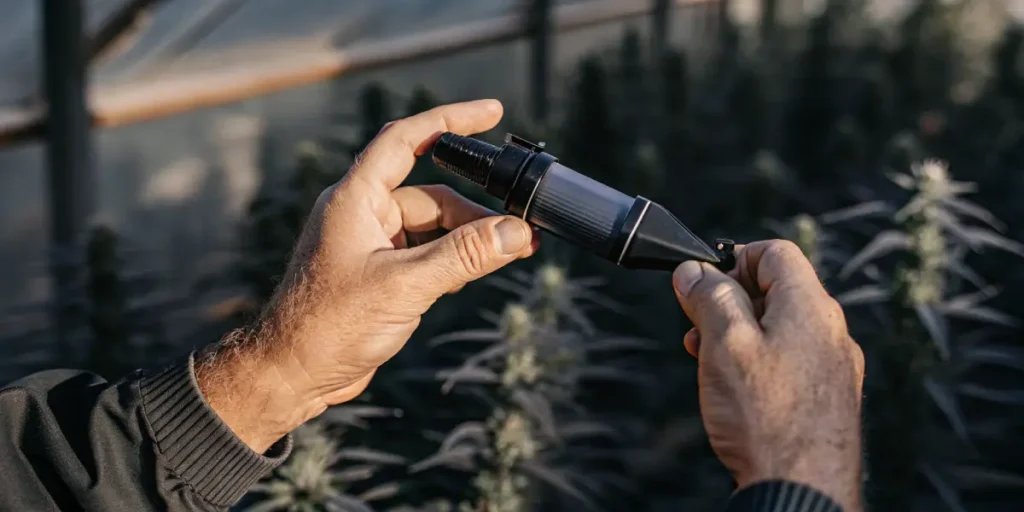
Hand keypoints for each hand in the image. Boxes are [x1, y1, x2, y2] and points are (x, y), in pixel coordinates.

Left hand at [196, 100, 537, 452]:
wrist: (292, 375)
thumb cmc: (329, 326)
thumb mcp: (405, 286)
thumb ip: (463, 256)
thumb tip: (517, 233)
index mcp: (356, 199)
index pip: (407, 139)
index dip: (450, 120)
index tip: (491, 112)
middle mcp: (362, 214)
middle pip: (431, 195)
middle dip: (475, 211)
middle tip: (519, 232)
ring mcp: (370, 244)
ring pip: (431, 227)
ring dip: (467, 240)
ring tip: (508, 254)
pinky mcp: (378, 274)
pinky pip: (424, 254)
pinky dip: (451, 260)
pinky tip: (474, 275)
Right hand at [672, 240, 864, 510]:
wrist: (803, 488)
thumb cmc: (767, 418)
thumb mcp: (725, 344)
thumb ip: (710, 299)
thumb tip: (694, 270)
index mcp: (810, 306)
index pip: (776, 252)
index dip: (734, 258)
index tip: (703, 281)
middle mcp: (831, 331)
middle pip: (777, 290)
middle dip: (730, 300)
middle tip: (697, 323)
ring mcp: (834, 366)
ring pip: (781, 328)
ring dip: (739, 333)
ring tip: (707, 358)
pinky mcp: (828, 397)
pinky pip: (791, 361)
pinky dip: (758, 361)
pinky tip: (734, 387)